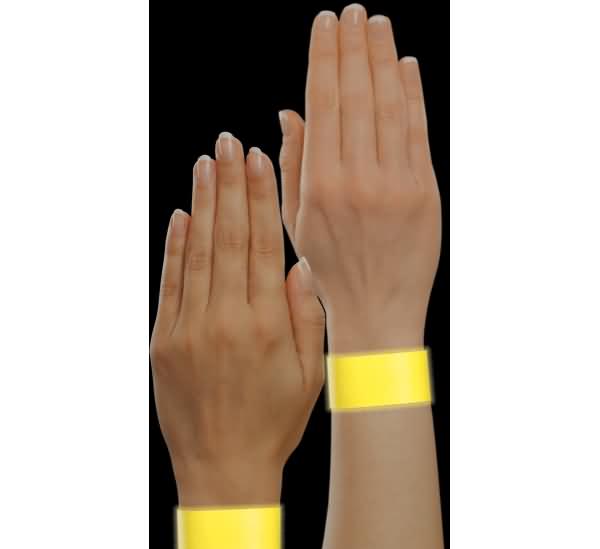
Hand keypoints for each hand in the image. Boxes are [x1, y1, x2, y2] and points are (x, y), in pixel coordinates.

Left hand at [150, 133, 324, 505]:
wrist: (223, 467)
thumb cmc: (274, 422)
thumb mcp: (309, 375)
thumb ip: (306, 318)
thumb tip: (300, 266)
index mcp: (265, 325)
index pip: (262, 247)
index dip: (261, 200)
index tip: (259, 161)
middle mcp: (225, 320)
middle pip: (228, 239)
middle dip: (230, 186)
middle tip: (229, 143)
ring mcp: (189, 329)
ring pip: (198, 254)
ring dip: (203, 206)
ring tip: (207, 164)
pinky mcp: (165, 341)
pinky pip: (172, 285)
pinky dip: (176, 248)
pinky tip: (182, 216)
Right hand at [279, 5, 440, 351]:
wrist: (377, 307)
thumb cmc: (331, 267)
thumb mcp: (297, 220)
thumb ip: (293, 162)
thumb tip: (291, 111)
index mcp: (321, 184)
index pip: (324, 105)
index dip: (325, 59)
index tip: (326, 26)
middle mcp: (358, 178)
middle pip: (357, 96)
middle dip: (353, 47)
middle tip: (353, 12)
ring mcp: (395, 183)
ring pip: (389, 106)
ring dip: (383, 60)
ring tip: (377, 25)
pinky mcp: (425, 191)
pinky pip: (417, 132)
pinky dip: (412, 95)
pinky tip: (405, 66)